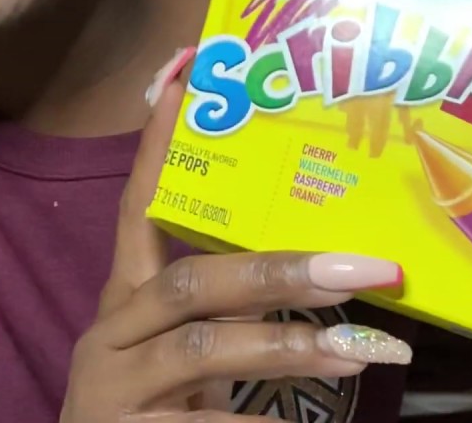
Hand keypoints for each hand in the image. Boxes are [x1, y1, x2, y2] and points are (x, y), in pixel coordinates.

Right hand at [60, 48, 408, 421]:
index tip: (184, 80)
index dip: (157, 151)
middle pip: (189, 284)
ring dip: (286, 348)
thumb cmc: (151, 408)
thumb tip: (316, 267)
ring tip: (358, 352)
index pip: (136, 211)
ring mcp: (115, 391)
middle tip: (360, 270)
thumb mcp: (183, 351)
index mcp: (124, 302)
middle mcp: (111, 337)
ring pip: (203, 349)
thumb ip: (228, 309)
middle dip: (276, 272)